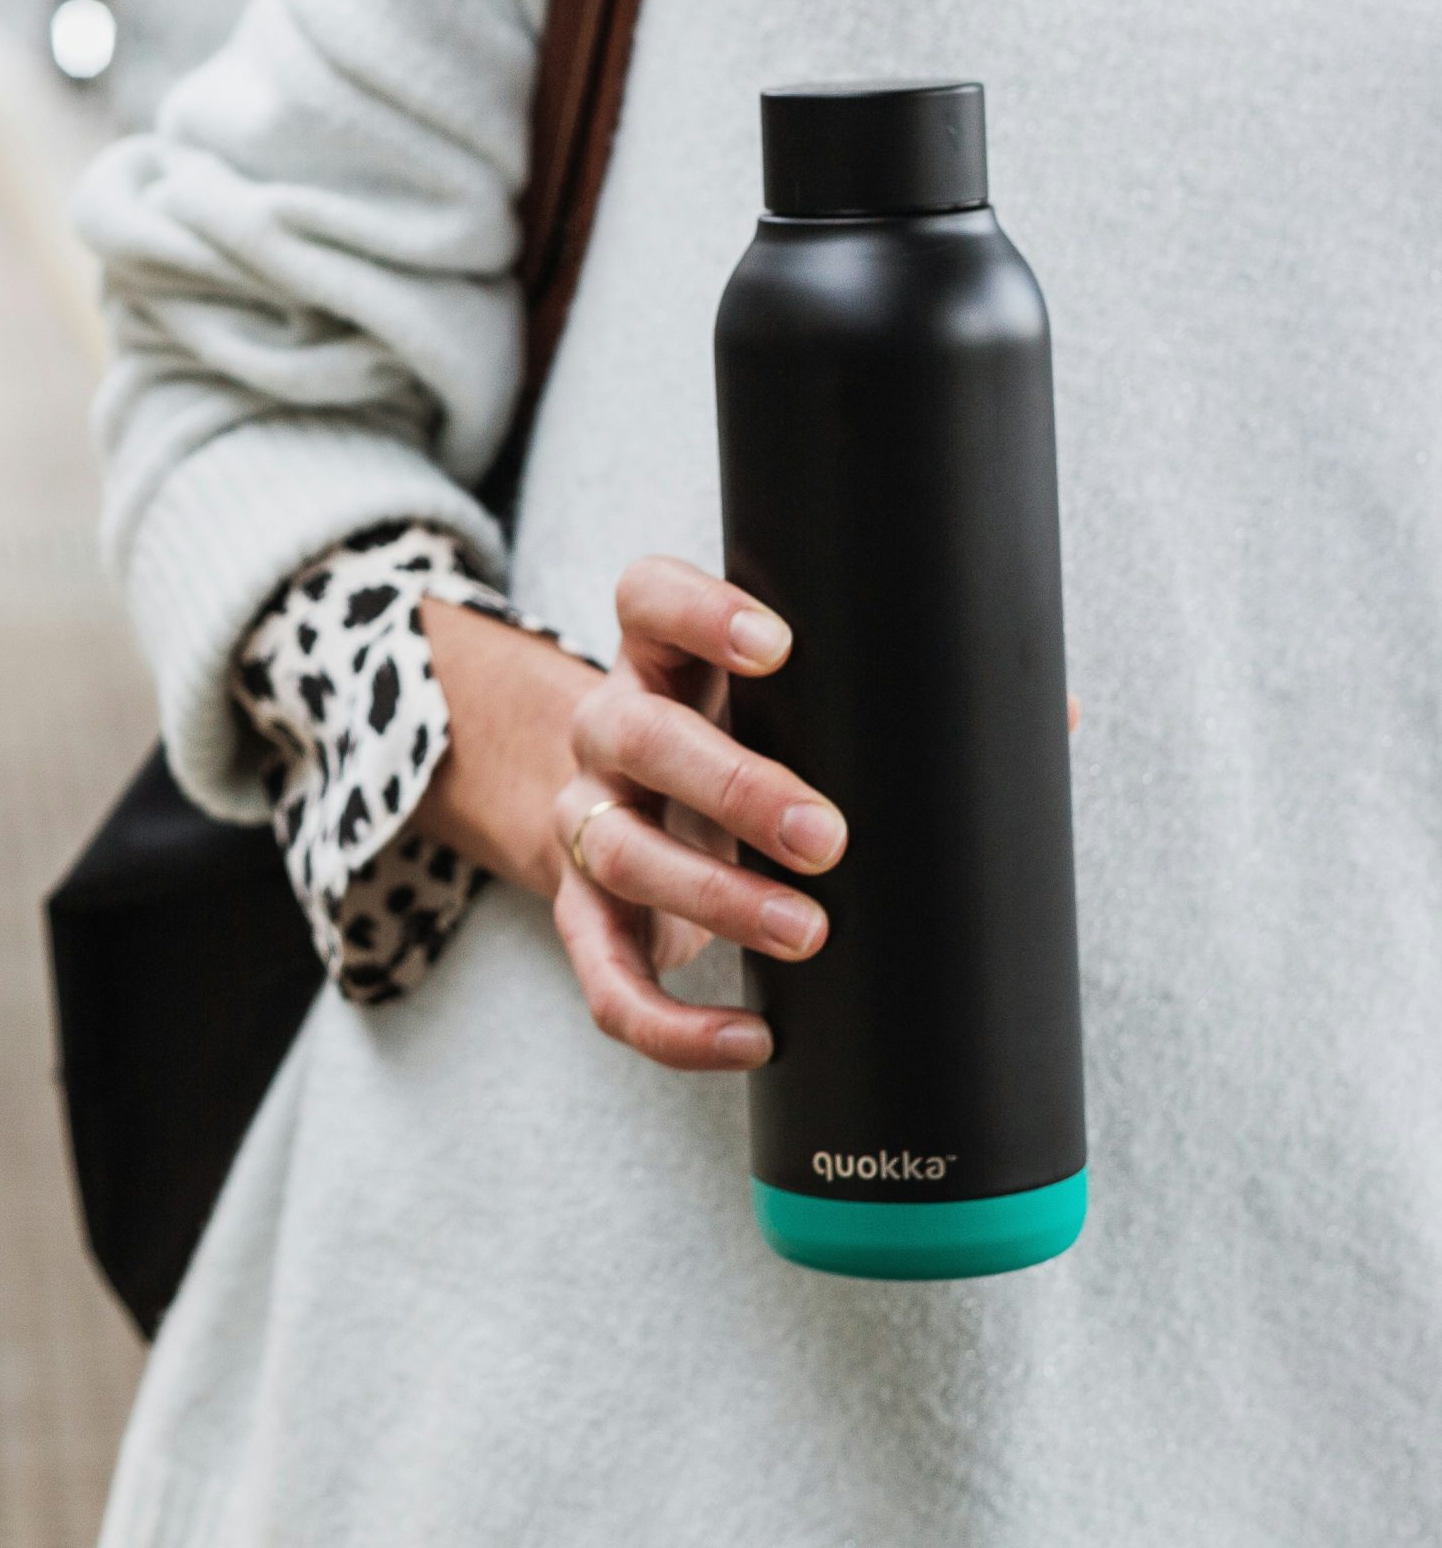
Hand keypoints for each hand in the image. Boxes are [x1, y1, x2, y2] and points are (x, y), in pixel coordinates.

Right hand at [420, 558, 1078, 1073]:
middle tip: (828, 835)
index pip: (649, 597)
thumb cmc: (750, 740)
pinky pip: (603, 974)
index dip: (699, 613)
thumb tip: (1055, 710)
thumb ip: (894, 695)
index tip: (779, 646)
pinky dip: (667, 1023)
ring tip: (808, 932)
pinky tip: (747, 1042)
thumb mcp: (792, 702)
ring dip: (713, 896)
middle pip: (639, 735)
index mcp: (661, 652)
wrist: (636, 806)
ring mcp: (588, 817)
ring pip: (620, 852)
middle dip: (733, 786)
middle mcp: (609, 725)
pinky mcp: (584, 911)